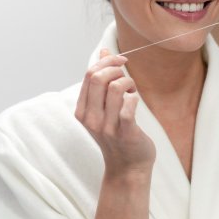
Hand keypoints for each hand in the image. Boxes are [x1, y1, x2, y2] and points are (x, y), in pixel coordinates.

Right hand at [74, 49, 155, 177]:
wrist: (128, 167)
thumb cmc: (118, 134)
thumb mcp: (104, 107)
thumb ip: (101, 80)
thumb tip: (102, 51)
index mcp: (82, 110)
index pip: (89, 74)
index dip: (107, 61)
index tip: (121, 61)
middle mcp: (91, 118)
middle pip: (97, 77)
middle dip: (116, 68)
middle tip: (127, 77)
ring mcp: (107, 126)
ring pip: (115, 88)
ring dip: (128, 82)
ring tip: (132, 91)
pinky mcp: (125, 132)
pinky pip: (129, 106)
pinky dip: (134, 98)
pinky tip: (135, 102)